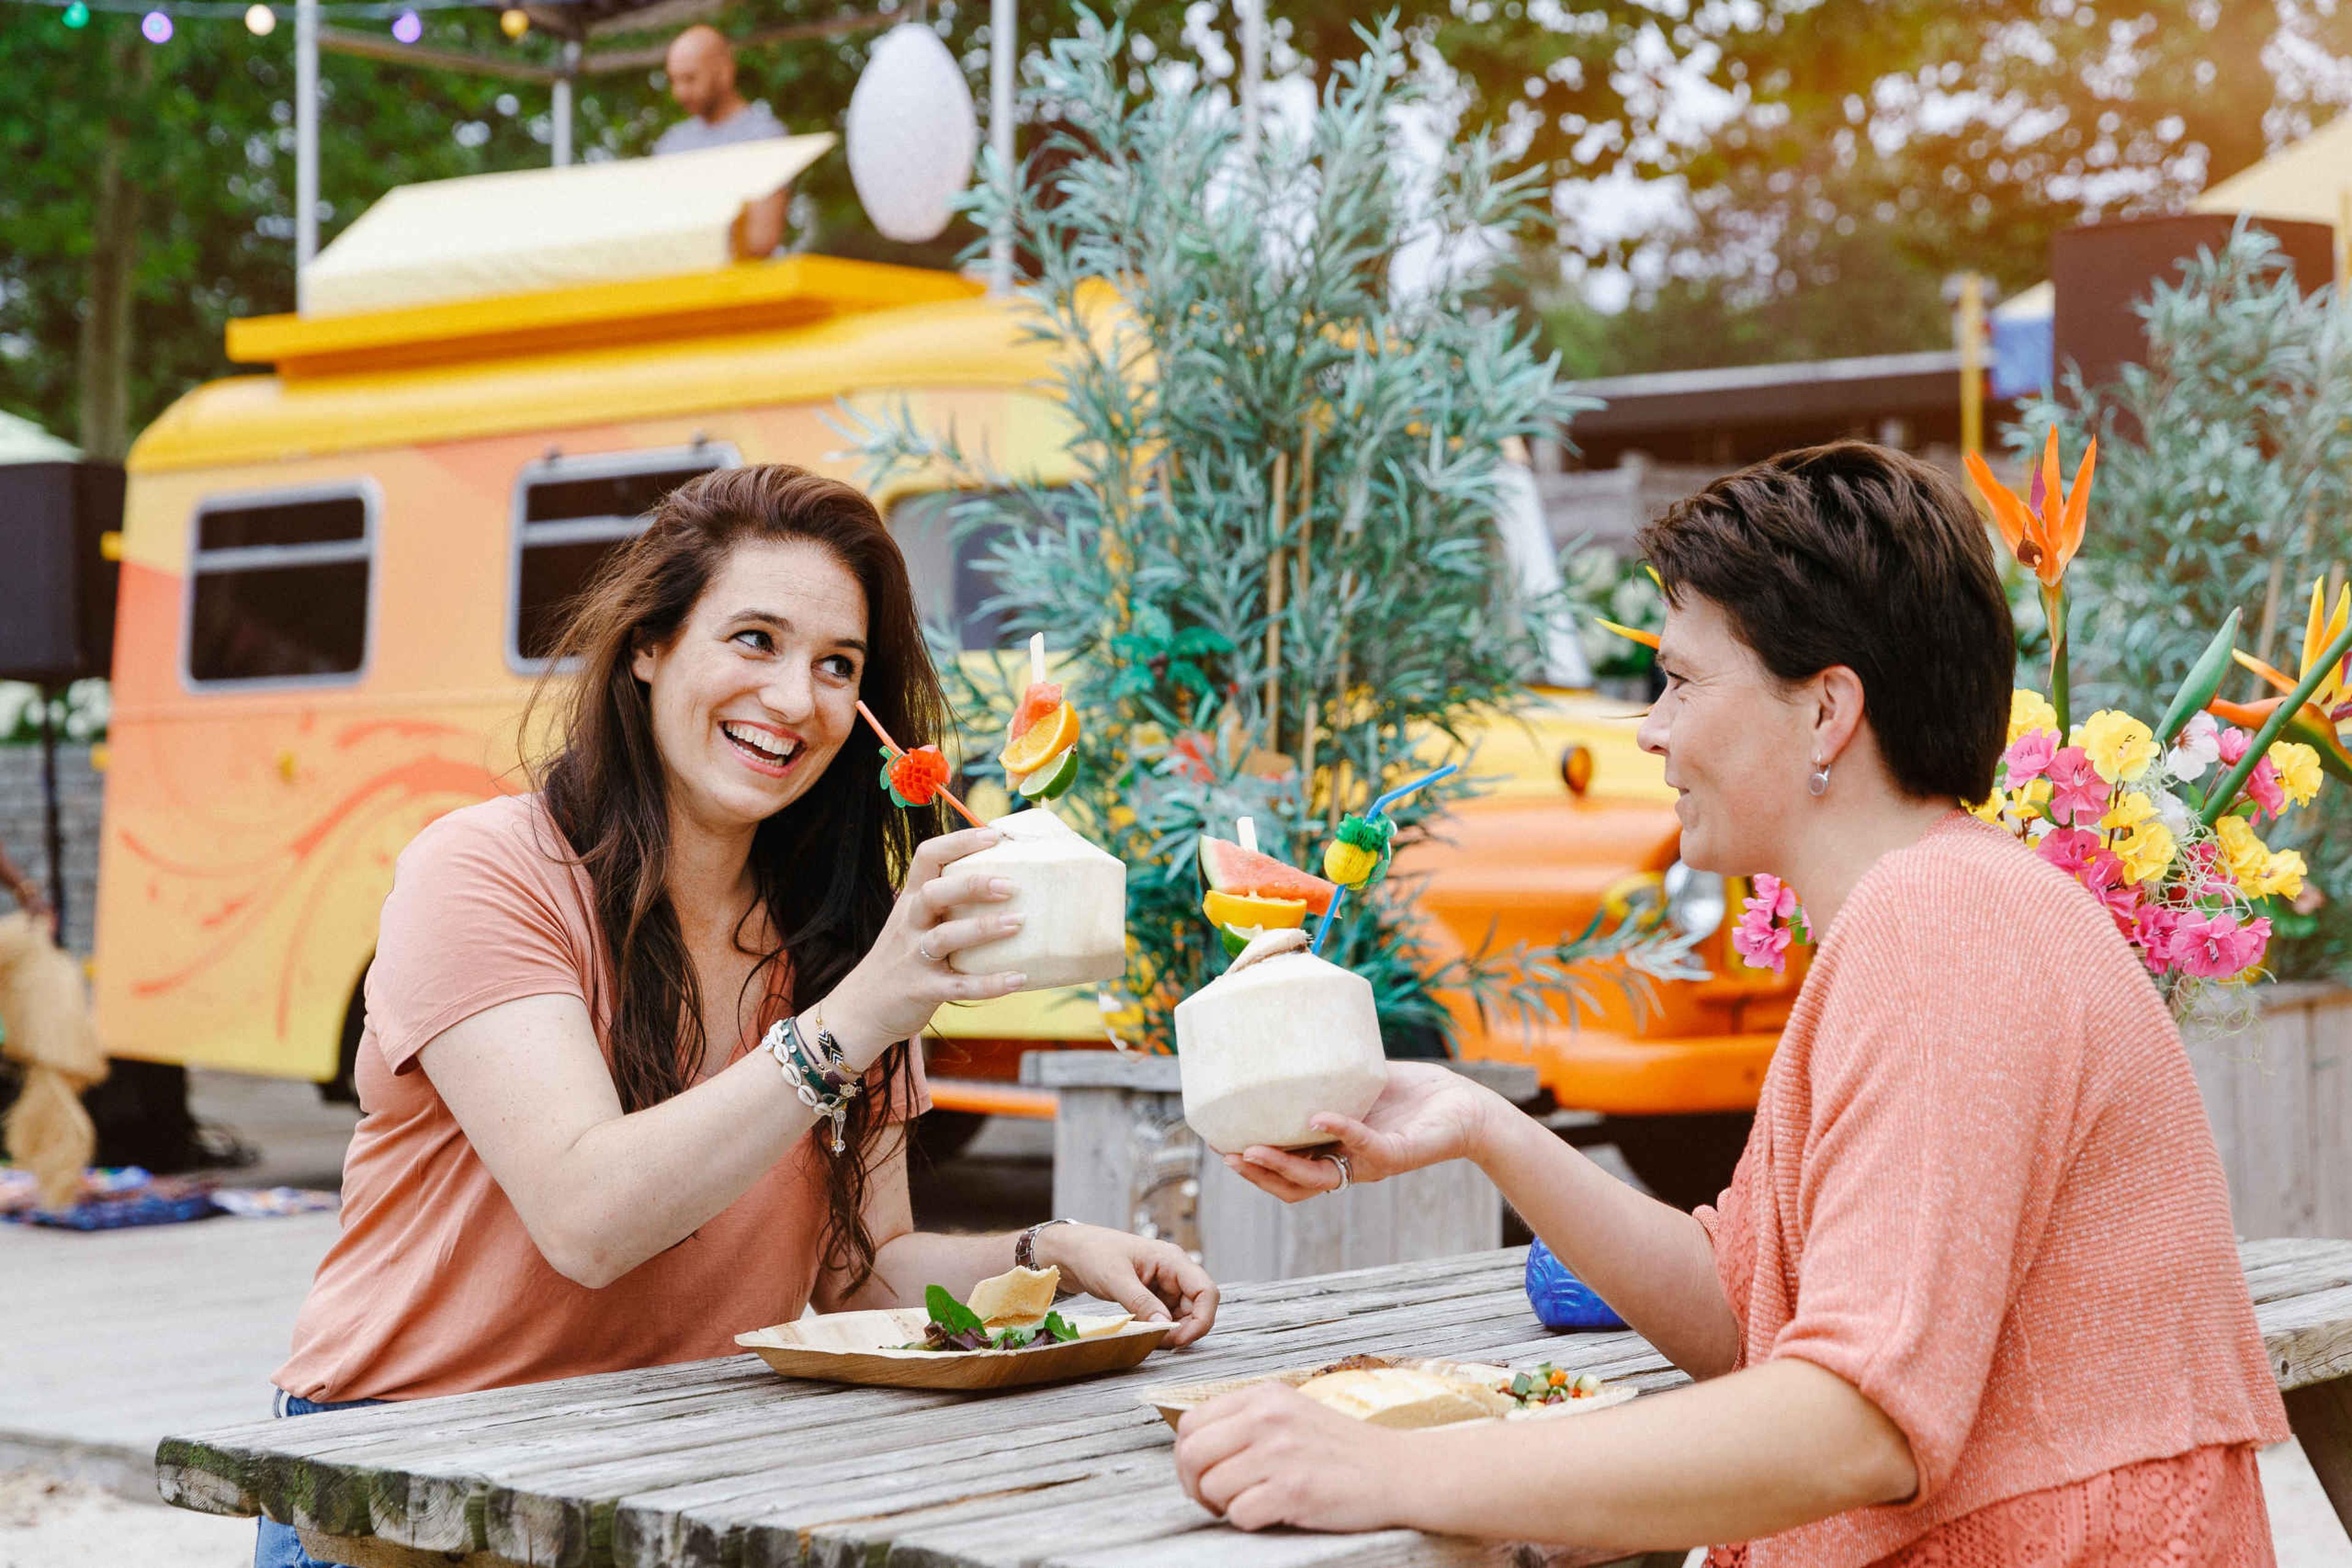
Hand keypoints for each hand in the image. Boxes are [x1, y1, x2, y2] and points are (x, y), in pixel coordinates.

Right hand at [823, 828, 1024, 1057]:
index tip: (994, 835)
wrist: (861, 1008)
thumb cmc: (902, 959)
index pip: (927, 856)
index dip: (959, 841)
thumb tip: (1004, 879)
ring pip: (945, 937)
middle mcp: (910, 924)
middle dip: (973, 885)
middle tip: (1011, 885)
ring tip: (1019, 923)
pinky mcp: (922, 990)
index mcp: (911, 901)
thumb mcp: (914, 923)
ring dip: (983, 929)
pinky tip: (1019, 978)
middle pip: (935, 893)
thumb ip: (947, 904)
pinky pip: (959, 986)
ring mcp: (914, 958)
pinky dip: (990, 983)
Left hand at [1031, 1221, 1218, 1347]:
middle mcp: (1174, 1271)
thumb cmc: (1093, 1254)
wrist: (1072, 1252)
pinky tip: (1145, 1332)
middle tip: (1160, 1343)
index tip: (1181, 1339)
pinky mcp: (1154, 1295)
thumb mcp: (1115, 1278)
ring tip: (1149, 1338)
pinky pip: (1167, 1316)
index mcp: (1171, 1259)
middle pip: (1198, 1307)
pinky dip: (1160, 1328)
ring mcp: (1165, 1284)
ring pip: (1184, 1315)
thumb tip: (1165, 1325)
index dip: (1201, 1319)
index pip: (1205, 1291)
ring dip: (1172, 1331)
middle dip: (1185, 1329)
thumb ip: (1141, 1301)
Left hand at [1175, 1383, 1413, 1531]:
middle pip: (1191, 1454)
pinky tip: (1273, 1511)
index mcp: (1263, 1396)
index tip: (1203, 1473)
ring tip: (1253, 1501)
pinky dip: (1249, 1520)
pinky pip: (1239, 1513)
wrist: (1397, 1470)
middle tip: (1215, 1498)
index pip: (1191, 1423)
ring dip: (1225, 1504)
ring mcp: (1280, 1453)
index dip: (1187, 1456)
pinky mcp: (1294, 1490)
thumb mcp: (1290, 1412)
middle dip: (1194, 1484)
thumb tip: (1194, 1447)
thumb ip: (1246, 1420)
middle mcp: (1267, 1418)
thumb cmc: (1341, 1449)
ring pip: (1211, 1486)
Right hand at [1223, 1061, 1502, 1201]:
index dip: (1253, 1164)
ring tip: (1253, 1150)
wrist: (1464, 1105)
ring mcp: (1371, 1163)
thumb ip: (1327, 1073)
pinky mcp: (1398, 1154)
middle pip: (1293, 1185)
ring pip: (1318, 1180)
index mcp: (1334, 1151)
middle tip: (1228, 1154)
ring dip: (1283, 1167)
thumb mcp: (1359, 1081)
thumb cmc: (1413, 1092)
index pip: (1286, 1169)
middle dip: (1257, 1174)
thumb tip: (1287, 1039)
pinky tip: (1317, 1116)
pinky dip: (1339, 1131)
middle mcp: (1348, 1164)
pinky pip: (1363, 1149)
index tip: (1221, 1143)